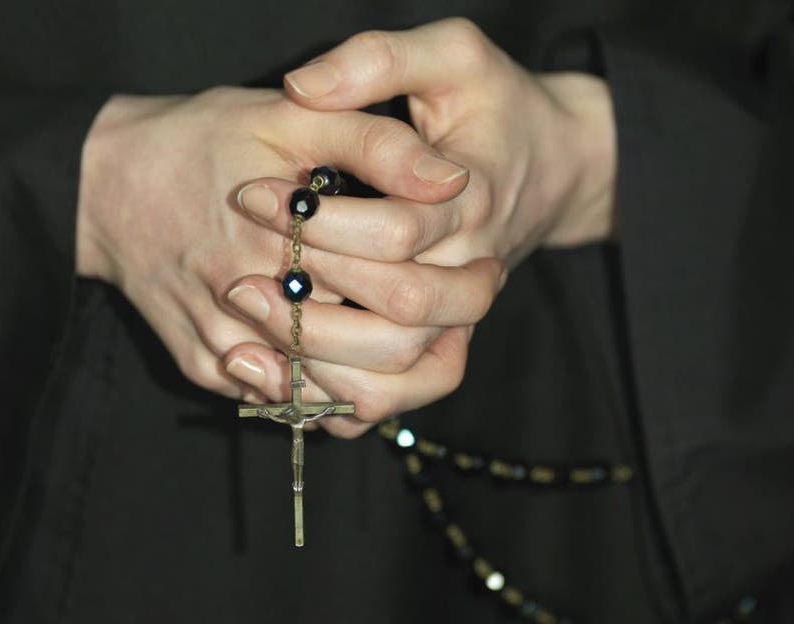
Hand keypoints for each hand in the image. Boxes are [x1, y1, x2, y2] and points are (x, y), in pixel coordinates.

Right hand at [74, 87, 478, 401]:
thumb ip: (375, 143)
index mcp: (289, 239)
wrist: (104, 184)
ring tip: (425, 341)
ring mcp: (226, 345)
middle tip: (464, 312)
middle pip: (378, 357)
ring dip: (389, 377)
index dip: (461, 291)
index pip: (405, 294)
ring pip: (334, 397)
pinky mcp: (205, 367)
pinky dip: (330, 395)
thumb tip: (450, 180)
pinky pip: (284, 407)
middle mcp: (255, 303)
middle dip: (436, 340)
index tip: (488, 272)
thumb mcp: (290, 118)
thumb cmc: (200, 140)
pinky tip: (358, 361)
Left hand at [220, 18, 616, 436]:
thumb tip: (302, 86)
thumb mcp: (452, 54)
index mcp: (473, 205)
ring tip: (251, 329)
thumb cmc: (492, 105)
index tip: (252, 195)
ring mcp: (457, 321)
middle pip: (402, 316)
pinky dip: (329, 400)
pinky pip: (388, 400)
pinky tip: (271, 373)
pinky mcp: (437, 350)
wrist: (551, 166)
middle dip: (315, 298)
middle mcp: (471, 273)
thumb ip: (380, 60)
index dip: (320, 221)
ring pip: (397, 376)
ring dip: (317, 361)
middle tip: (242, 280)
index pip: (399, 231)